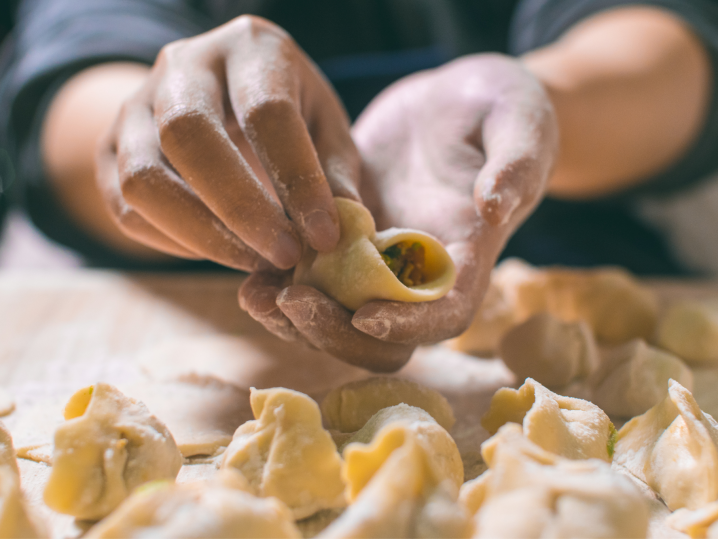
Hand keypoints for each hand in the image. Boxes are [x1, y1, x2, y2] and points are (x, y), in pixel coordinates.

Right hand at [95, 16, 359, 269]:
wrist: (225, 97)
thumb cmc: (289, 111)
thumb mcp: (325, 128)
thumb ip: (334, 173)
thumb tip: (343, 231)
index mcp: (248, 48)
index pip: (266, 111)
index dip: (297, 180)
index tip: (325, 237)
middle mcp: (182, 65)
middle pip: (188, 134)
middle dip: (241, 209)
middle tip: (285, 257)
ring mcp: (134, 106)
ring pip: (143, 179)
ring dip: (203, 236)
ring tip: (255, 263)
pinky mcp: (109, 150)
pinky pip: (127, 209)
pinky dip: (176, 243)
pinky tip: (220, 250)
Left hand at [240, 54, 557, 370]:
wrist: (455, 100)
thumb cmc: (499, 107)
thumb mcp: (521, 123)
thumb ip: (515, 164)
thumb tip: (492, 207)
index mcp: (466, 255)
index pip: (444, 314)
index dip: (409, 325)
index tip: (365, 314)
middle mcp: (419, 271)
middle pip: (382, 337)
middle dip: (337, 332)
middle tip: (292, 300)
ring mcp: (378, 259)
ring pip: (339, 318)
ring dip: (299, 320)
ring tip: (256, 295)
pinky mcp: (345, 238)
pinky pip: (313, 279)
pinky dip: (282, 285)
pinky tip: (250, 274)